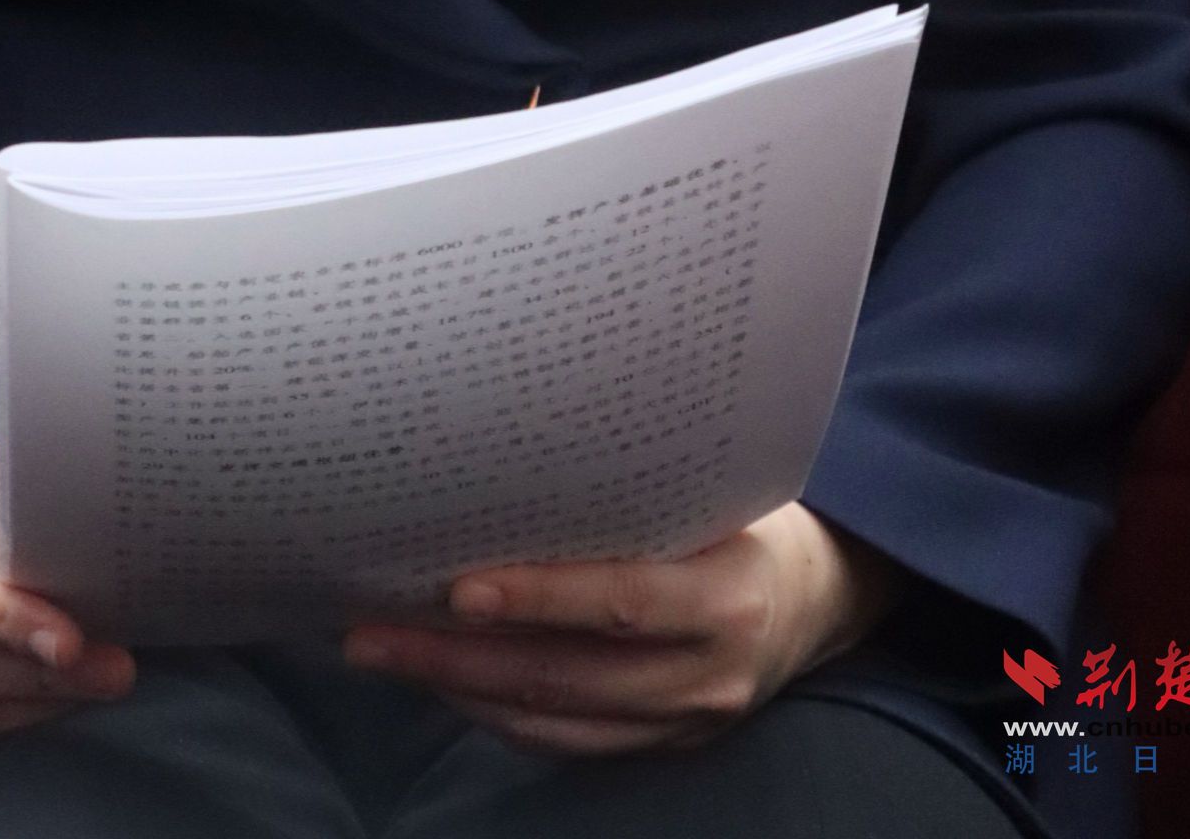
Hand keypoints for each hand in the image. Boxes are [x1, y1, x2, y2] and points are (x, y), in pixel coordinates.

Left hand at [343, 503, 895, 757]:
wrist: (819, 598)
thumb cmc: (749, 515)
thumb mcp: (716, 486)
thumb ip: (640, 483)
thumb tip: (519, 440)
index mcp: (729, 593)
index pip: (625, 602)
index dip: (541, 599)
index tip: (459, 587)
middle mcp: (708, 673)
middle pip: (567, 676)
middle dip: (457, 656)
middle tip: (370, 631)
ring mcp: (684, 722)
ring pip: (553, 721)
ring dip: (458, 689)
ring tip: (383, 653)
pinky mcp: (661, 748)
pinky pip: (564, 745)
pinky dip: (495, 715)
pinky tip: (443, 681)